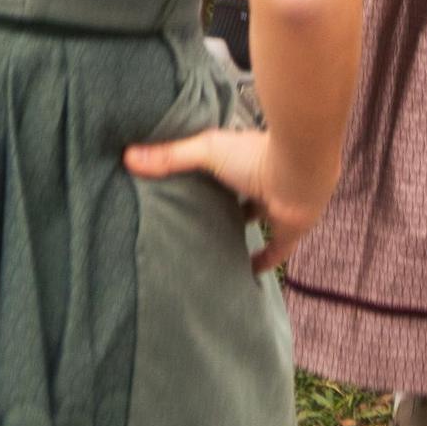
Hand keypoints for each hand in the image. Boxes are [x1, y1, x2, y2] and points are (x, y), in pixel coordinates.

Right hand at [125, 124, 329, 278]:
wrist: (298, 170)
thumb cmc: (253, 155)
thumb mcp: (206, 152)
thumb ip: (170, 156)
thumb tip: (128, 157)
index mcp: (245, 160)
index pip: (226, 170)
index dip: (212, 179)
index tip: (191, 190)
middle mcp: (263, 182)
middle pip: (242, 198)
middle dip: (226, 208)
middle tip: (199, 223)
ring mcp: (278, 208)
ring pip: (259, 222)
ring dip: (244, 232)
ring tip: (217, 247)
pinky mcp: (289, 232)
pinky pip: (276, 252)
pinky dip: (263, 263)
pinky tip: (248, 274)